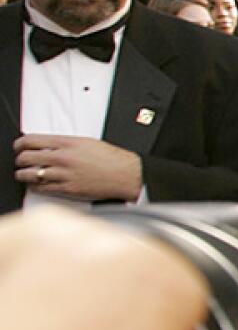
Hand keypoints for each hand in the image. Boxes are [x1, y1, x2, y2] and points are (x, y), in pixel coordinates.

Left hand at [16, 134, 144, 201]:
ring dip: (23, 174)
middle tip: (21, 161)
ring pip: (29, 175)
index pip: (31, 140)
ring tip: (25, 174)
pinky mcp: (67, 189)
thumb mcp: (87, 142)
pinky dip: (35, 186)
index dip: (20, 144)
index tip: (19, 146)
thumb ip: (64, 144)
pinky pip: (41, 188)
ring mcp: (64, 175)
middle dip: (20, 160)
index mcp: (67, 143)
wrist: (126, 175)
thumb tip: (48, 146)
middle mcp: (63, 158)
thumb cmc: (112, 159)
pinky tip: (37, 184)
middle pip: (25, 158)